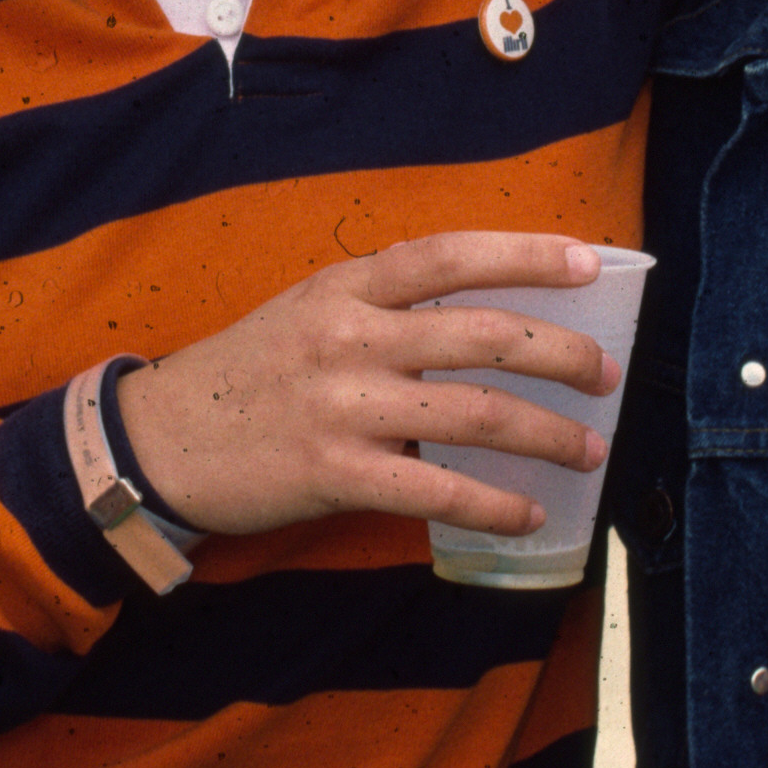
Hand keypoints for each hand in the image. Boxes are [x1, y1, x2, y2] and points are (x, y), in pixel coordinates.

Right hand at [108, 233, 616, 540]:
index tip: (586, 262)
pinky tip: (526, 512)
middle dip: (562, 354)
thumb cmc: (246, 375)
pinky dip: (494, 504)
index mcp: (344, 287)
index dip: (523, 254)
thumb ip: (381, 310)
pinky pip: (438, 490)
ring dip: (547, 433)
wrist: (161, 441)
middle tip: (606, 375)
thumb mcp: (306, 313)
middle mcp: (349, 337)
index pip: (447, 256)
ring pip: (476, 414)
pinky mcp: (335, 473)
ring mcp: (343, 406)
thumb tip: (478, 327)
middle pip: (483, 336)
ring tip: (588, 449)